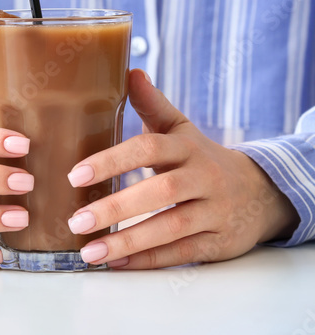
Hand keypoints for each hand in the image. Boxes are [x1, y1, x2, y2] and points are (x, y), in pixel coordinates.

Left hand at [66, 69, 299, 268]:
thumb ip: (152, 104)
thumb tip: (129, 70)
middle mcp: (204, 178)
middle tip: (76, 220)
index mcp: (186, 147)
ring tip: (88, 251)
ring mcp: (214, 211)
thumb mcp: (180, 129)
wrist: (258, 192)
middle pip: (161, 192)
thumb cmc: (200, 158)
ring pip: (172, 227)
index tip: (75, 174)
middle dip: (116, 208)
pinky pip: (182, 253)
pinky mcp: (219, 241)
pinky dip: (148, 260)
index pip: (148, 149)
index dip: (112, 160)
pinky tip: (116, 264)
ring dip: (127, 241)